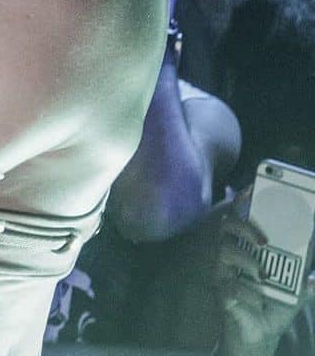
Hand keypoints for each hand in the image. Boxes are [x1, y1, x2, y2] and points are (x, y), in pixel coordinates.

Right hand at [216, 194, 314, 355]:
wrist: (259, 337)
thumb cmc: (273, 309)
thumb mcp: (296, 294)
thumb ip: (304, 282)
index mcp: (250, 251)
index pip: (243, 219)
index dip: (245, 203)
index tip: (254, 190)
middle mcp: (233, 257)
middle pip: (227, 227)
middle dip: (245, 226)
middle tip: (264, 239)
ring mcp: (224, 273)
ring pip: (224, 251)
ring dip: (247, 260)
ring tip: (264, 275)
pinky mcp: (221, 292)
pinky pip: (229, 285)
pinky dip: (247, 291)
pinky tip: (257, 300)